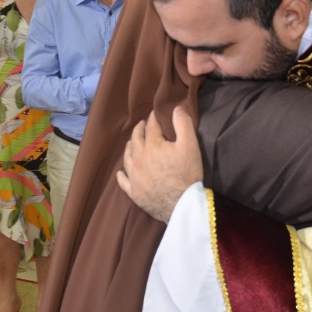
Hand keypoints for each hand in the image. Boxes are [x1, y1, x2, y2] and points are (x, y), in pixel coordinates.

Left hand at [117, 106, 202, 221]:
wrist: (181, 204)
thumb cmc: (187, 173)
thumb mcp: (190, 145)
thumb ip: (183, 124)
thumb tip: (176, 107)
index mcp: (152, 145)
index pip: (151, 127)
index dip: (153, 118)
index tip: (155, 114)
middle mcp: (139, 158)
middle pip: (136, 140)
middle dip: (139, 130)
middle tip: (142, 125)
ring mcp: (134, 176)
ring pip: (127, 158)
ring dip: (129, 148)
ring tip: (131, 143)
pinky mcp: (134, 192)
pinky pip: (124, 181)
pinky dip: (121, 175)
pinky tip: (120, 172)